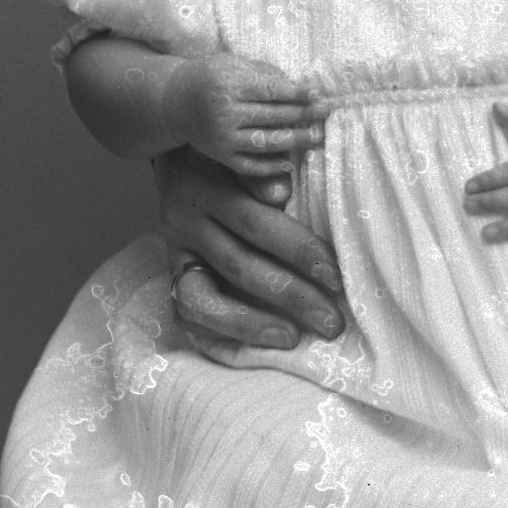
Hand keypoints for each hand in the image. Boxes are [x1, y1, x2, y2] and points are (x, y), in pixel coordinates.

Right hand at [155, 143, 344, 355]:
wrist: (175, 156)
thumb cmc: (229, 159)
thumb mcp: (243, 156)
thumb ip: (261, 173)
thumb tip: (282, 190)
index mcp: (210, 188)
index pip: (256, 223)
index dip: (298, 251)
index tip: (337, 277)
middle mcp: (187, 223)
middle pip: (239, 266)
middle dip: (291, 297)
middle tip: (332, 322)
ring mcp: (174, 254)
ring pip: (204, 299)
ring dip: (252, 324)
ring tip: (292, 339)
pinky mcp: (170, 278)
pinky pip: (189, 317)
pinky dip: (221, 337)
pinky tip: (257, 351)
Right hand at [164, 55, 328, 200]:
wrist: (174, 101)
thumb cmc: (211, 77)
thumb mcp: (233, 63)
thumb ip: (264, 73)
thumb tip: (301, 85)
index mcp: (228, 85)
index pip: (271, 91)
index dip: (297, 93)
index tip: (319, 93)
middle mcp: (224, 113)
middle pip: (272, 116)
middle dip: (304, 114)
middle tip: (327, 112)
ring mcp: (222, 137)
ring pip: (265, 142)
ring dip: (295, 140)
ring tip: (317, 137)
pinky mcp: (219, 155)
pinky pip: (249, 165)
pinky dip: (271, 166)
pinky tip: (290, 162)